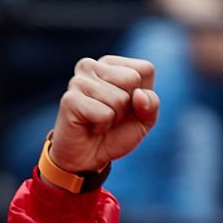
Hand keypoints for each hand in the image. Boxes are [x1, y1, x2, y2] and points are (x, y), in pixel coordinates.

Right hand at [48, 56, 158, 173]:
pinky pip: (105, 113)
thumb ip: (152, 103)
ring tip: (100, 120)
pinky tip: (91, 126)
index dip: (144, 93)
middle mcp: (91, 66)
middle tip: (113, 114)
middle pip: (132, 79)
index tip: (129, 105)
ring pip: (119, 98)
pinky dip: (103, 125)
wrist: (90, 157)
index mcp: (111, 65)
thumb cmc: (118, 132)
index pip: (145, 69)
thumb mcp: (145, 118)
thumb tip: (139, 94)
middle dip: (129, 105)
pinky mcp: (70, 99)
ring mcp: (78, 81)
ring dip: (115, 117)